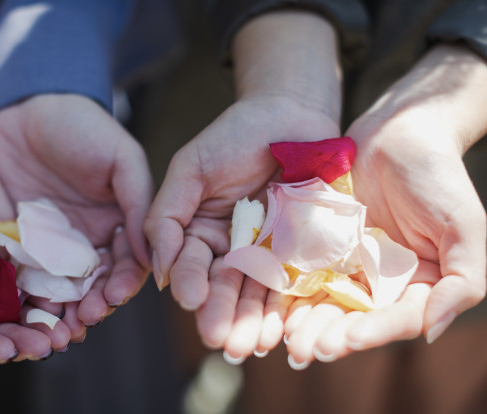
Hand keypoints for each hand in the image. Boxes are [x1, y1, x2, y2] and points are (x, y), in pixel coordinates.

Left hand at [0, 94, 152, 338]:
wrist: (26, 108)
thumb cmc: (82, 125)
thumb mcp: (121, 158)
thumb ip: (139, 203)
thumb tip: (154, 253)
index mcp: (121, 221)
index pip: (129, 263)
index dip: (123, 284)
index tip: (113, 297)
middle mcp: (91, 238)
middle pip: (97, 284)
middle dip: (92, 305)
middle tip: (82, 321)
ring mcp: (57, 243)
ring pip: (64, 287)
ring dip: (62, 310)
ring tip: (55, 328)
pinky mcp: (24, 241)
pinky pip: (28, 274)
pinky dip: (29, 296)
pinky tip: (25, 311)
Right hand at [145, 11, 342, 359]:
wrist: (290, 115)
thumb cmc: (233, 134)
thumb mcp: (189, 169)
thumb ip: (167, 215)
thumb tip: (158, 269)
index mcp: (198, 231)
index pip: (189, 264)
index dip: (189, 283)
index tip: (192, 300)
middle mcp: (229, 248)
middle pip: (222, 287)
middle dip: (221, 314)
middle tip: (221, 340)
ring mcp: (266, 252)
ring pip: (255, 292)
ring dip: (251, 320)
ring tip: (251, 345)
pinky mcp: (299, 252)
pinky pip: (292, 282)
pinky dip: (286, 306)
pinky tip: (282, 328)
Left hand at [284, 45, 486, 368]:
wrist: (397, 132)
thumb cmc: (438, 177)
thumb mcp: (464, 227)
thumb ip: (462, 280)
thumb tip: (434, 332)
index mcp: (417, 284)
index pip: (396, 318)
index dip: (374, 333)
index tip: (348, 340)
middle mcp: (379, 280)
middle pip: (354, 317)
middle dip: (329, 335)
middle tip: (305, 350)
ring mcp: (346, 264)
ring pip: (323, 300)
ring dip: (304, 322)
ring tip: (286, 338)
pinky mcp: (318, 245)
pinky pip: (301, 272)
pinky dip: (288, 292)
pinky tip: (273, 307)